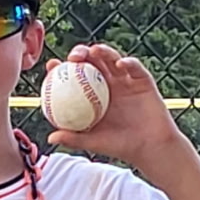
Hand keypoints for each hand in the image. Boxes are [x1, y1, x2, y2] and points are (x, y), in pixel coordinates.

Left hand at [45, 44, 179, 172]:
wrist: (149, 147)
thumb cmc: (120, 146)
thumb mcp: (94, 142)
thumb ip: (74, 138)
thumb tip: (50, 137)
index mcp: (93, 95)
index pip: (75, 77)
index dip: (63, 68)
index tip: (52, 65)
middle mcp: (108, 84)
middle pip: (92, 62)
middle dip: (81, 53)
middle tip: (73, 57)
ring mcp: (125, 80)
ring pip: (112, 59)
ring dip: (103, 52)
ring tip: (94, 52)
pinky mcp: (143, 80)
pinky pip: (135, 67)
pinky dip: (128, 63)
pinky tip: (120, 64)